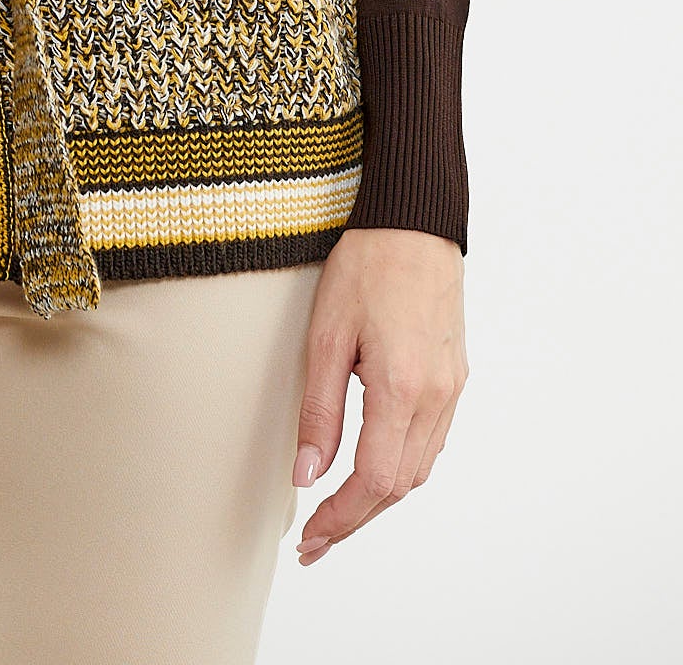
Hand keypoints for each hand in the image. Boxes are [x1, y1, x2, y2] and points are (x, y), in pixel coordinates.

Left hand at [292, 227, 466, 566]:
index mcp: (402, 388)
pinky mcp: (454, 376)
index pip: (374, 481)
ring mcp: (451, 388)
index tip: (310, 538)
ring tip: (337, 511)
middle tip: (315, 540)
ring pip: (419, 468)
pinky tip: (373, 464)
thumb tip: (307, 474)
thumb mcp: (325, 333)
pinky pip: (431, 441)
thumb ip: (318, 410)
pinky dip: (401, 465)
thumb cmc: (367, 264)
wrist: (415, 220)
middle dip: (356, 518)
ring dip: (379, 497)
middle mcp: (436, 397)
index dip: (340, 518)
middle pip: (399, 486)